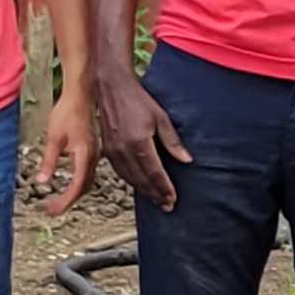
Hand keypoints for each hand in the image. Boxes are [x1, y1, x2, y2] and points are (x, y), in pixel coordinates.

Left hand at [33, 92, 95, 217]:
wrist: (79, 96)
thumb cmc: (67, 112)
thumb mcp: (53, 138)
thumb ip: (49, 161)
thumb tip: (42, 181)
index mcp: (84, 156)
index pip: (76, 186)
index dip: (65, 201)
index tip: (53, 210)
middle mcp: (92, 157)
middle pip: (83, 187)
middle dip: (68, 201)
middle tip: (52, 210)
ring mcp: (94, 153)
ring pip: (86, 181)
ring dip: (74, 193)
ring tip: (59, 201)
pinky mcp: (91, 149)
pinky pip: (87, 172)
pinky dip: (78, 183)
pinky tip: (69, 183)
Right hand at [94, 67, 189, 212]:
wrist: (112, 88)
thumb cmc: (139, 100)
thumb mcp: (161, 118)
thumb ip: (173, 142)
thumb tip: (187, 160)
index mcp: (139, 143)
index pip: (155, 173)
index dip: (165, 188)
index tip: (173, 199)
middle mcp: (124, 151)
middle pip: (142, 180)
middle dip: (156, 195)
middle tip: (167, 206)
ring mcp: (113, 152)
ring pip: (130, 179)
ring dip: (144, 191)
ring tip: (156, 200)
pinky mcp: (107, 151)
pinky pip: (121, 173)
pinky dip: (132, 182)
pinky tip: (140, 186)